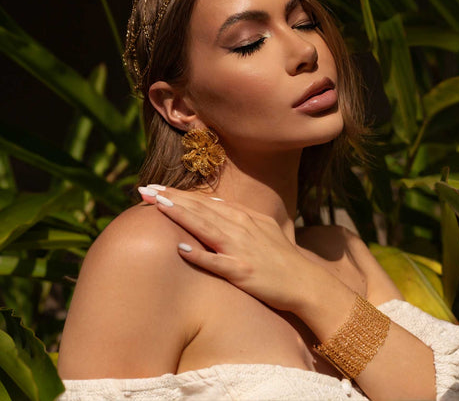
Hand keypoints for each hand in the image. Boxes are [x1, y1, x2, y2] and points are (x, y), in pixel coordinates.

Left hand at [137, 185, 322, 311]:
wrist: (304, 281)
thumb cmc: (279, 255)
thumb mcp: (260, 226)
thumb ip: (236, 214)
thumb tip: (212, 201)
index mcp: (242, 217)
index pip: (204, 201)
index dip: (178, 194)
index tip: (155, 187)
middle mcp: (240, 228)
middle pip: (200, 209)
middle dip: (170, 198)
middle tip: (144, 189)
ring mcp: (241, 249)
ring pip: (206, 228)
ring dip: (180, 215)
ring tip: (157, 205)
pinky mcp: (243, 272)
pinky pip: (218, 263)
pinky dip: (200, 255)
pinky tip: (181, 248)